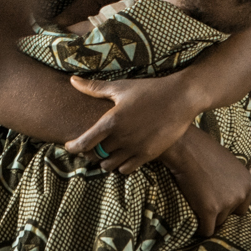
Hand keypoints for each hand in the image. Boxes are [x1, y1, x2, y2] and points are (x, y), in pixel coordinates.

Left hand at [66, 73, 203, 172]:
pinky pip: (126, 170)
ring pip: (109, 165)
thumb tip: (72, 80)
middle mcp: (121, 137)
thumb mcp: (120, 87)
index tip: (69, 146)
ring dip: (104, 160)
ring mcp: (135, 148)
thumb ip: (94, 88)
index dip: (73, 147)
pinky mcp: (148, 155)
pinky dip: (120, 166)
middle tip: (89, 147)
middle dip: (89, 152)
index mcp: (111, 121)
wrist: (181, 98)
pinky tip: (121, 156)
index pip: (84, 143)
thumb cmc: (149, 90)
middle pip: (95, 155)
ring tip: (105, 152)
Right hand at [162, 129, 250, 236]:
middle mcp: (240, 194)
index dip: (228, 206)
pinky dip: (200, 229)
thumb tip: (228, 197)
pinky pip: (206, 230)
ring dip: (207, 217)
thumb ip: (233, 182)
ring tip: (196, 204)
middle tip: (204, 200)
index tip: (216, 201)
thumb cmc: (203, 151)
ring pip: (217, 223)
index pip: (242, 207)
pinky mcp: (209, 210)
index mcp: (248, 183)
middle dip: (218, 212)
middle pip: (229, 216)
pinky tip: (194, 220)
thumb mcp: (229, 165)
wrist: (186, 148)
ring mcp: (226, 203)